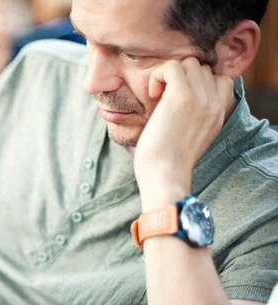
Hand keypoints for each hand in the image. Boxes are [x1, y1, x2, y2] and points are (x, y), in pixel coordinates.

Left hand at [134, 58, 233, 207]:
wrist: (164, 174)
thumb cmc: (166, 161)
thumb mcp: (190, 136)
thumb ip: (194, 115)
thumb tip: (173, 98)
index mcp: (218, 114)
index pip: (219, 79)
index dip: (196, 82)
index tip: (177, 99)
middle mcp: (214, 104)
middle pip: (202, 68)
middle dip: (180, 78)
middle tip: (163, 99)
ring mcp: (200, 99)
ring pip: (189, 63)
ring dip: (169, 75)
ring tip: (157, 96)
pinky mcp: (182, 97)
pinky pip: (172, 67)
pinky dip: (158, 75)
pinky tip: (152, 95)